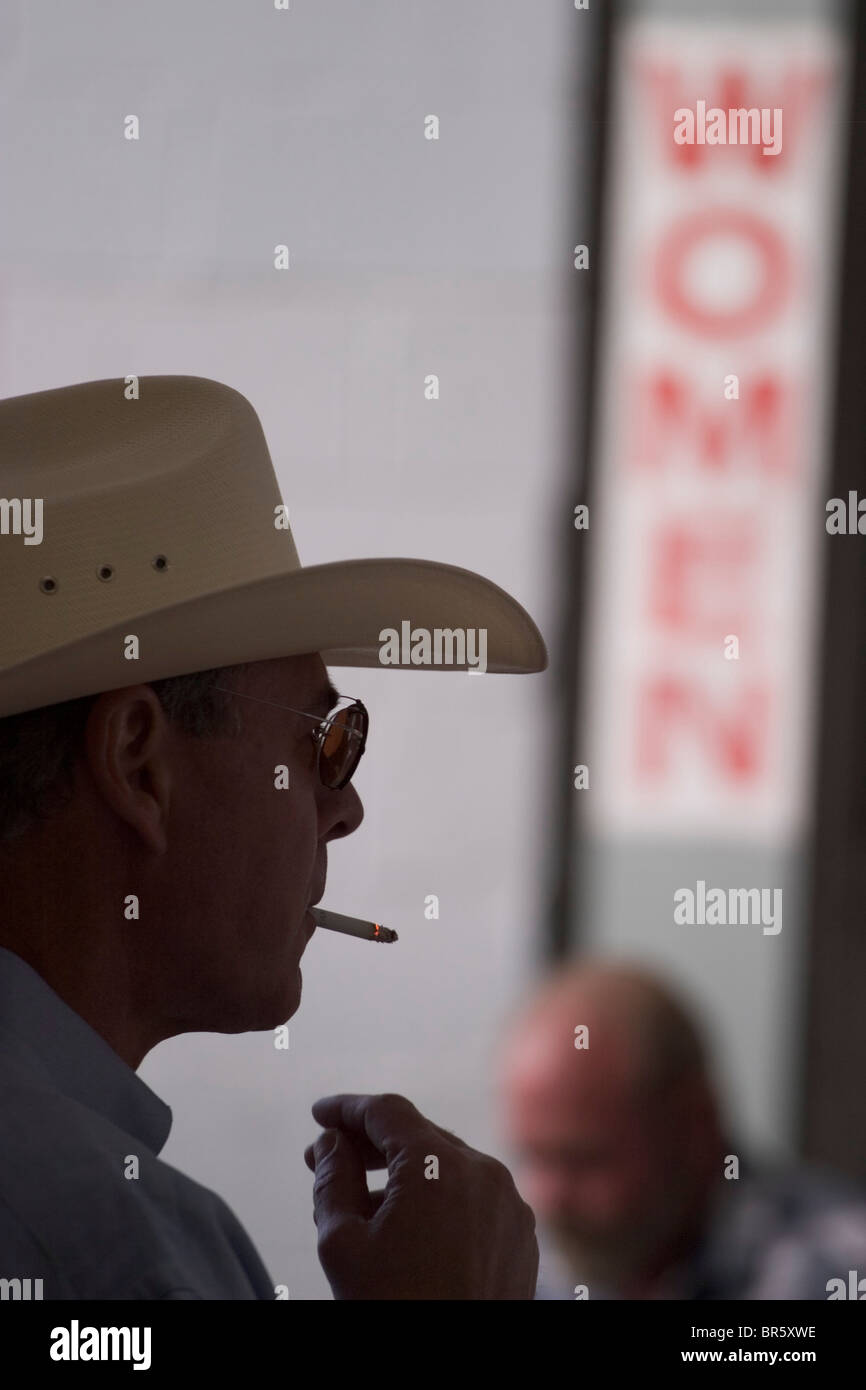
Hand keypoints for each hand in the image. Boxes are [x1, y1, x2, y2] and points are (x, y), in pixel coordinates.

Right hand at [304, 1092, 537, 1299]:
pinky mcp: (521, 1235)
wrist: (452, 1376)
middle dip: (371, 1145)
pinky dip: (440, 1201)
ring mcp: (509, 1204)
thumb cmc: (392, 1310)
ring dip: (405, 1174)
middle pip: (418, 1137)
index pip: (386, 1112)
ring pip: (448, 1168)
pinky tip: (408, 1229)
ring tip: (362, 1201)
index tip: (318, 1114)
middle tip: (328, 1159)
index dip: (347, 1108)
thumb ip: (332, 1178)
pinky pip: (474, 1199)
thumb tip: (331, 1142)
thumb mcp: (341, 1244)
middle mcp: (483, 1171)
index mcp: (438, 1165)